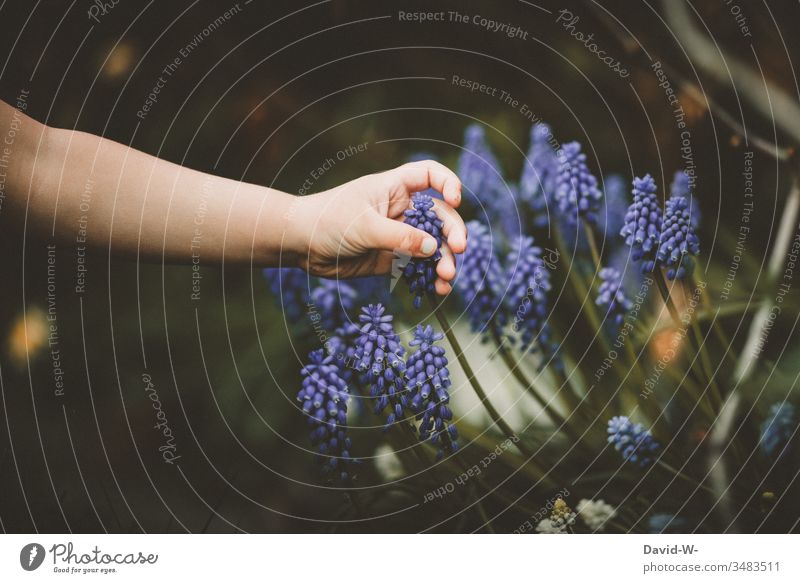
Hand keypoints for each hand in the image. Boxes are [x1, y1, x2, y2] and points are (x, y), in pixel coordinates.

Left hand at [285, 160, 465, 294]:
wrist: (299, 244)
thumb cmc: (327, 221)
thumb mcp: (365, 227)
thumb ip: (400, 238)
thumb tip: (434, 248)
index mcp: (394, 188)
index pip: (430, 175)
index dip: (448, 183)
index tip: (456, 200)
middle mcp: (401, 210)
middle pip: (439, 216)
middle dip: (453, 232)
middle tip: (459, 250)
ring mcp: (398, 235)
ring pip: (432, 245)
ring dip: (443, 260)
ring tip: (446, 277)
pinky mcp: (391, 259)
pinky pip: (417, 267)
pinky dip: (429, 277)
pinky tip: (438, 288)